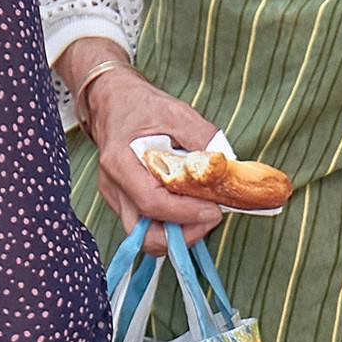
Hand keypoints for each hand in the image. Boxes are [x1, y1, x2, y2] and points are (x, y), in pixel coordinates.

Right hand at [82, 62, 226, 252]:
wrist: (114, 104)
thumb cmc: (143, 107)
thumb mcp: (178, 114)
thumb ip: (204, 140)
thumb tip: (228, 167)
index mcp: (120, 162)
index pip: (151, 203)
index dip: (186, 213)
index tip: (214, 209)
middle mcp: (113, 186)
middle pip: (144, 234)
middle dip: (182, 236)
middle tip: (210, 217)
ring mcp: (115, 198)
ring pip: (145, 236)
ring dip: (178, 234)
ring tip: (202, 214)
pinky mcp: (122, 204)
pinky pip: (146, 227)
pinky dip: (170, 225)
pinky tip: (188, 208)